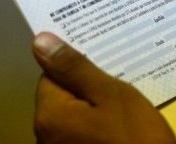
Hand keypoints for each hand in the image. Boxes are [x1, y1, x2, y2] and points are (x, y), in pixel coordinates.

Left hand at [32, 32, 175, 143]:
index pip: (51, 76)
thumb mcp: (110, 94)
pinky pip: (80, 134)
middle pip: (60, 98)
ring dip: (92, 111)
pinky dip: (95, 129)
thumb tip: (40, 41)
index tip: (103, 71)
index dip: (78, 71)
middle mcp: (44, 137)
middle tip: (118, 90)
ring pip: (72, 117)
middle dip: (86, 91)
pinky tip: (118, 130)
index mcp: (49, 115)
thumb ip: (74, 68)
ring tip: (122, 110)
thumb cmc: (135, 136)